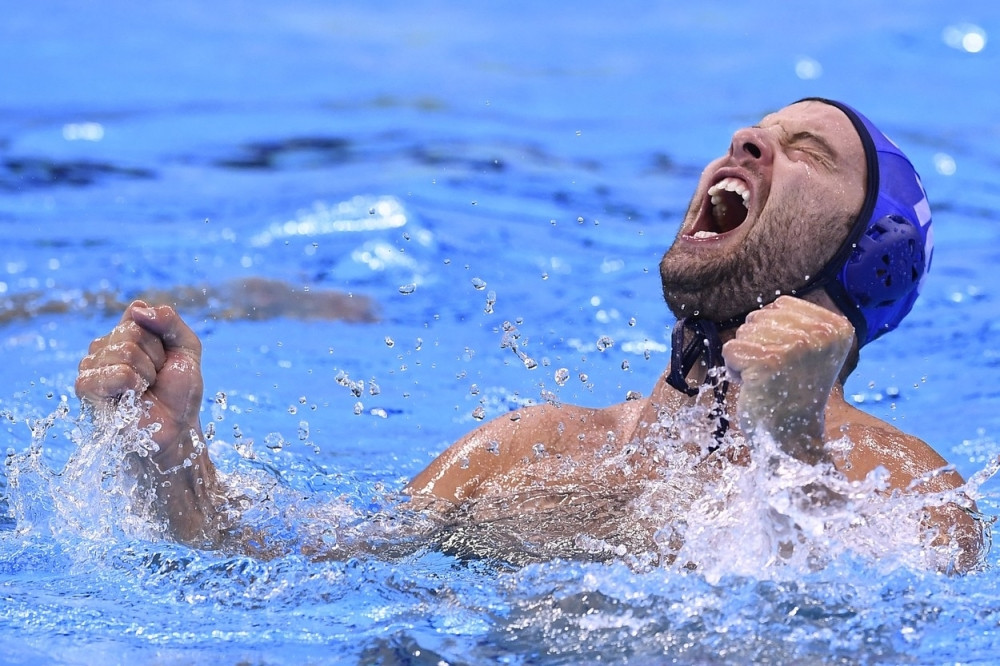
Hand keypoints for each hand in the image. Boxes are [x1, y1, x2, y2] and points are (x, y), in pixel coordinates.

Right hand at [76, 300, 203, 468]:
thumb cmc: (179, 392)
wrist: (176, 428)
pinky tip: (131, 397)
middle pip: (131, 331)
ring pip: (124, 351)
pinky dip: (132, 386)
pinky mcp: (86, 388)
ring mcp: (92, 365)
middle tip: (156, 378)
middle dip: (155, 357)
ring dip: (147, 374)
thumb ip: (170, 321)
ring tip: (144, 389)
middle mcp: (105, 345)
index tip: (166, 357)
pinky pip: (114, 373)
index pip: (139, 312)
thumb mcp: (187, 348)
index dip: (161, 337)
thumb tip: (138, 308)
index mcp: (126, 333)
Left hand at [723, 296, 853, 462]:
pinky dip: (735, 370)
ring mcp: (795, 346)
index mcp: (837, 327)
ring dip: (746, 358)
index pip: (780, 304)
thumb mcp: (810, 350)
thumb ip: (795, 323)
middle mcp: (821, 334)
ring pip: (743, 332)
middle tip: (777, 375)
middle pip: (759, 316)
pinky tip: (755, 387)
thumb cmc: (793, 393)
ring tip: (768, 381)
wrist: (793, 439)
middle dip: (757, 345)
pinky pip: (730, 351)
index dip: (772, 332)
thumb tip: (767, 305)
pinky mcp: (768, 362)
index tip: (790, 362)